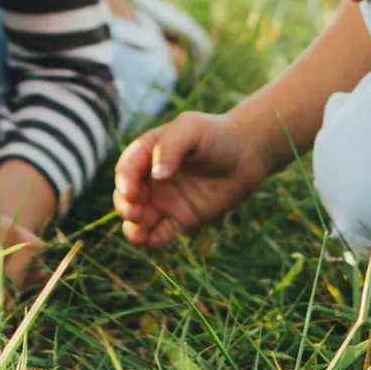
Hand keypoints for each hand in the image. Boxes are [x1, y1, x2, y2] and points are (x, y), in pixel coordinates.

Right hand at [114, 111, 268, 249]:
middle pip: (127, 198)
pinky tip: (155, 241)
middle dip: (125, 207)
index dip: (124, 182)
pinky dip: (153, 240)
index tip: (131, 193)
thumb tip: (156, 176)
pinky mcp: (180, 220)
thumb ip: (170, 147)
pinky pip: (160, 235)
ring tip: (138, 234)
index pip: (127, 170)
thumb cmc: (216, 135)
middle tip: (135, 212)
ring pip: (139, 220)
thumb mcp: (191, 129)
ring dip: (133, 229)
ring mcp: (164, 202)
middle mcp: (151, 180)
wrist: (246, 155)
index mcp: (146, 154)